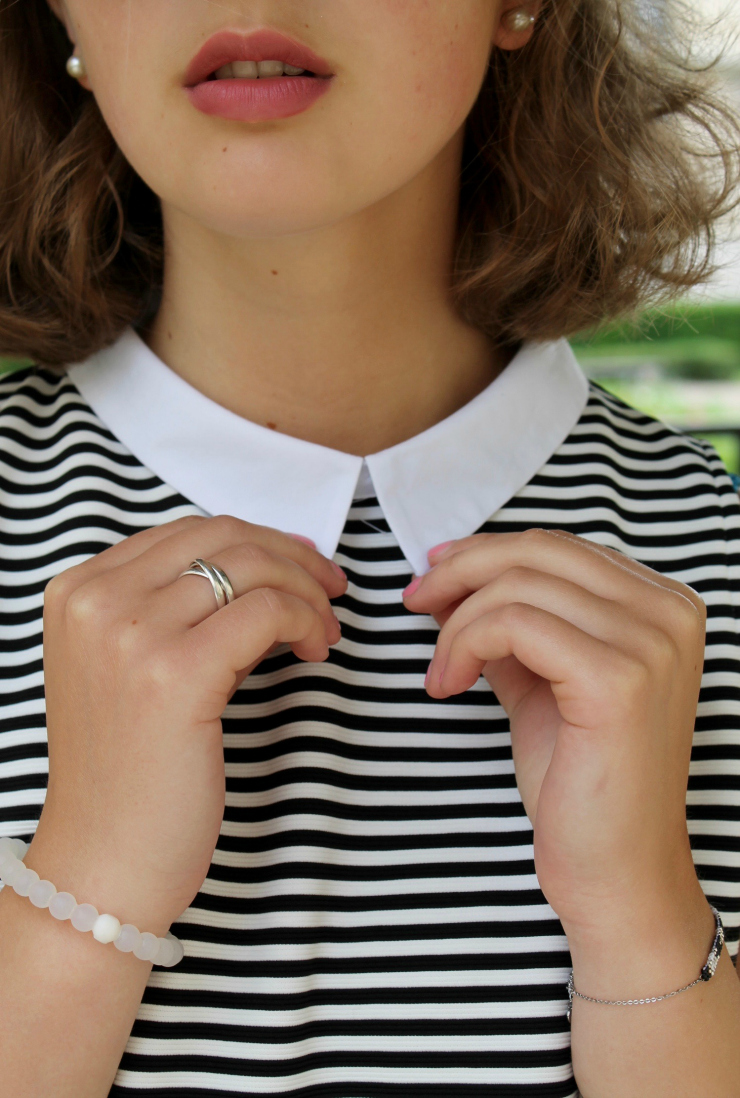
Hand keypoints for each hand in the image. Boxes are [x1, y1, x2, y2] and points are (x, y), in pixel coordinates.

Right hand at [33, 515, 346, 928]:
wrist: (103, 863)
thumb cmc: (127, 774)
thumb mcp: (126, 668)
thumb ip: (170, 611)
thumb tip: (260, 570)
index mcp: (78, 590)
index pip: (188, 530)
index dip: (257, 542)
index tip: (299, 566)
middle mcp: (96, 600)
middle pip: (222, 536)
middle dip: (291, 555)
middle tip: (330, 588)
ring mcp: (130, 633)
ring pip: (251, 567)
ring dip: (306, 589)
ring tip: (325, 628)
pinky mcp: (175, 673)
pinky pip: (268, 611)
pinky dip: (307, 620)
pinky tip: (316, 650)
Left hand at [403, 528, 706, 935]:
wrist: (614, 871)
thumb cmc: (580, 784)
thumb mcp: (542, 680)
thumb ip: (513, 625)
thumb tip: (453, 579)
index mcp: (661, 605)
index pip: (558, 547)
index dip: (485, 553)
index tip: (435, 575)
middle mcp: (668, 613)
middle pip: (538, 551)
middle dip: (460, 570)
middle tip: (415, 601)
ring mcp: (650, 643)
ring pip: (518, 585)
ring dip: (456, 622)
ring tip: (440, 671)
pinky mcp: (618, 678)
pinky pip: (514, 623)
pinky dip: (464, 644)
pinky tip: (449, 685)